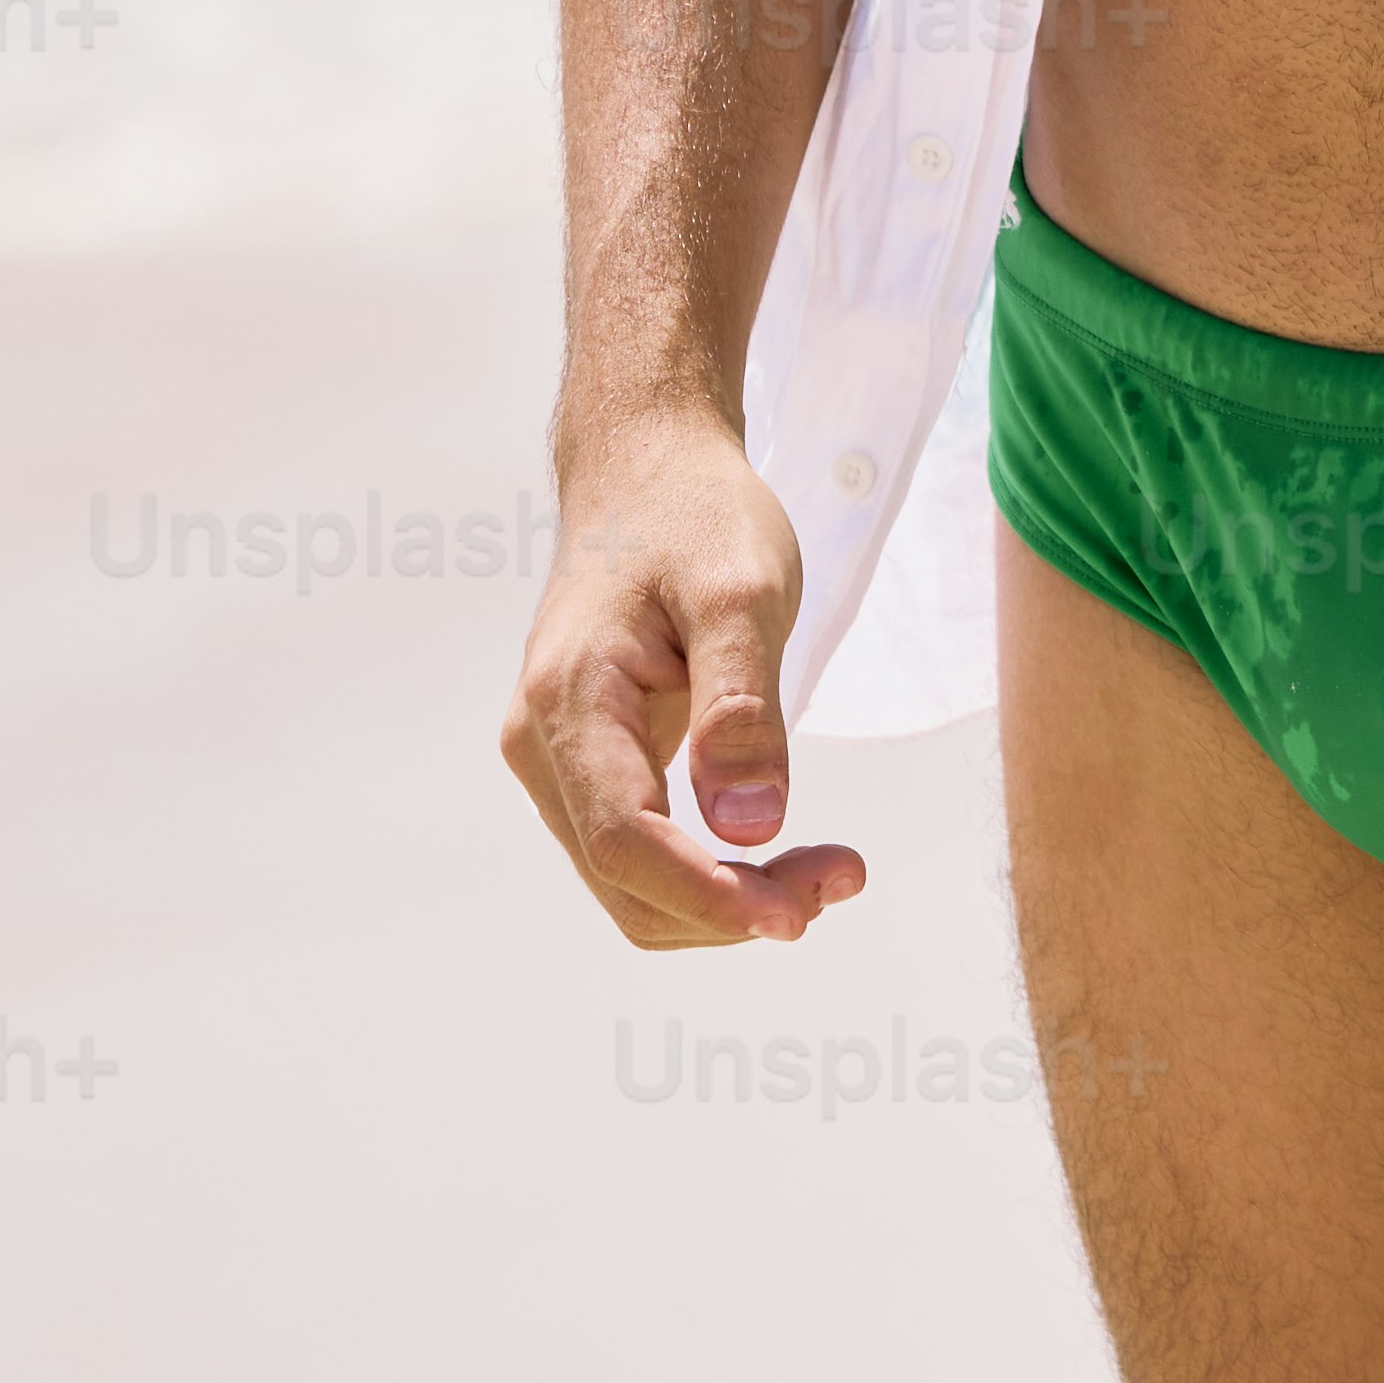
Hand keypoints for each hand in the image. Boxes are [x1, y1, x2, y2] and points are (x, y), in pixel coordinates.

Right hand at [502, 413, 866, 950]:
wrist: (646, 469)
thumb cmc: (694, 515)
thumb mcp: (741, 591)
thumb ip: (742, 708)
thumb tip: (751, 826)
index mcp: (569, 700)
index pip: (625, 841)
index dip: (709, 895)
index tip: (801, 913)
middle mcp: (542, 743)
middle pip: (626, 880)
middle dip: (731, 906)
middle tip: (841, 879)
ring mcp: (556, 758)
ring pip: (629, 881)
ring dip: (722, 899)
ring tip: (825, 871)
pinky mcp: (586, 762)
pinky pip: (637, 848)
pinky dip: (705, 870)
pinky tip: (775, 851)